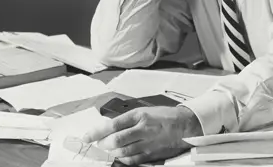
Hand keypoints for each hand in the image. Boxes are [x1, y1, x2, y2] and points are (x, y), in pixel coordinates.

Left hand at [82, 106, 201, 164]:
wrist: (185, 125)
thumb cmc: (166, 117)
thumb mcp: (146, 111)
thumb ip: (129, 119)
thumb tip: (111, 127)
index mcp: (140, 115)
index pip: (113, 124)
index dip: (97, 132)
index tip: (87, 136)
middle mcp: (142, 129)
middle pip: (116, 140)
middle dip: (103, 144)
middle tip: (98, 144)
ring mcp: (147, 143)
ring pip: (122, 151)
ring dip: (112, 152)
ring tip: (108, 150)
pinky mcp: (151, 154)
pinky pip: (132, 160)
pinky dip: (123, 159)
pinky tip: (120, 156)